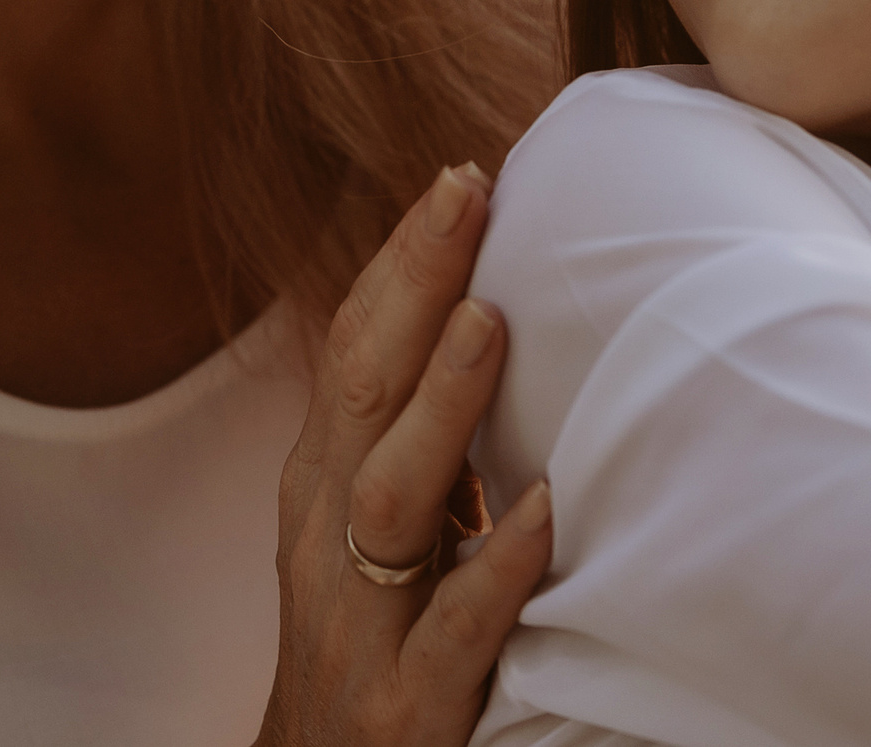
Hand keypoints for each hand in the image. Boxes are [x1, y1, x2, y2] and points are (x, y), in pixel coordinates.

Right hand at [257, 162, 555, 745]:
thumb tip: (495, 316)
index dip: (400, 263)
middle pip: (360, 392)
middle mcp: (325, 537)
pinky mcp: (405, 709)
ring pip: (390, 499)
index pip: (355, 350)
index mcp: (325, 484)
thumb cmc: (369, 643)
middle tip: (465, 192)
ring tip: (488, 321)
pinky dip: (495, 569)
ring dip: (440, 406)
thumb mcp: (379, 529)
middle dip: (411, 287)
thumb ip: (424, 438)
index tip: (459, 177)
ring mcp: (360, 624)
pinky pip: (453, 632)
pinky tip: (545, 515)